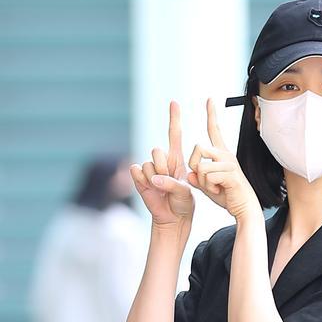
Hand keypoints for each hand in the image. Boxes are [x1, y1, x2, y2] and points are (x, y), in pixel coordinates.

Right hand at [129, 100, 194, 227]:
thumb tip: (153, 179)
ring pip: (147, 164)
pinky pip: (136, 172)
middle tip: (168, 181)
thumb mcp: (185, 192)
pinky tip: (150, 189)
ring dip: (154, 178)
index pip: (174, 134)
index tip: (174, 102)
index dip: (174, 118)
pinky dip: (143, 181)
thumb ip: (171, 184)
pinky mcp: (139, 178)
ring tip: (162, 189)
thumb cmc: (183, 203)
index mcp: (176, 159)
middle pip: (156, 150)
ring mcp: (150, 169)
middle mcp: (162, 161)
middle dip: (162, 167)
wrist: (173, 218)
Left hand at [186, 98, 260, 220]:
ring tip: (214, 188)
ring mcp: (229, 163)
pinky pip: (208, 176)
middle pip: (198, 147)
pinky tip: (219, 191)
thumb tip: (190, 174)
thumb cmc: (228, 196)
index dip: (212, 114)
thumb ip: (198, 179)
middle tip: (203, 179)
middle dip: (194, 165)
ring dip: (202, 181)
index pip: (214, 130)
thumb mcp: (208, 186)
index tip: (210, 100)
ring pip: (201, 166)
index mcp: (221, 154)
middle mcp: (226, 155)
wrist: (244, 208)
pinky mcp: (230, 174)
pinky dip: (209, 188)